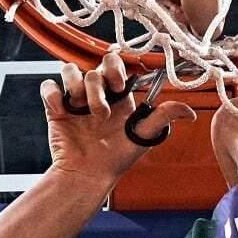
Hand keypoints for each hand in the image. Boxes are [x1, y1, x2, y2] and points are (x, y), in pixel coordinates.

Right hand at [39, 47, 193, 183]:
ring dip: (78, 88)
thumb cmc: (118, 157)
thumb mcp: (144, 135)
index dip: (115, 68)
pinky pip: (48, 87)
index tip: (119, 86)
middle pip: (93, 67)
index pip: (114, 62)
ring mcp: (75, 99)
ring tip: (85, 112)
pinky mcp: (56, 108)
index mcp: (117, 94)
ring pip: (69, 70)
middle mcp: (96, 92)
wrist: (90, 175)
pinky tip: (63, 110)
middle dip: (98, 84)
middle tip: (103, 108)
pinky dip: (53, 94)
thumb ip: (163, 118)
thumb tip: (189, 112)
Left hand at [138, 0, 236, 38]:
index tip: (176, 46)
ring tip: (161, 16)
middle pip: (166, 30)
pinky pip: (138, 7)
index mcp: (198, 17)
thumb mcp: (209, 30)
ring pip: (153, 20)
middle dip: (166, 32)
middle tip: (168, 30)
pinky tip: (142, 14)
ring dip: (154, 21)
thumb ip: (196, 43)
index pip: (183, 38)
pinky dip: (137, 12)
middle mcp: (181, 9)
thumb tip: (186, 49)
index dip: (178, 43)